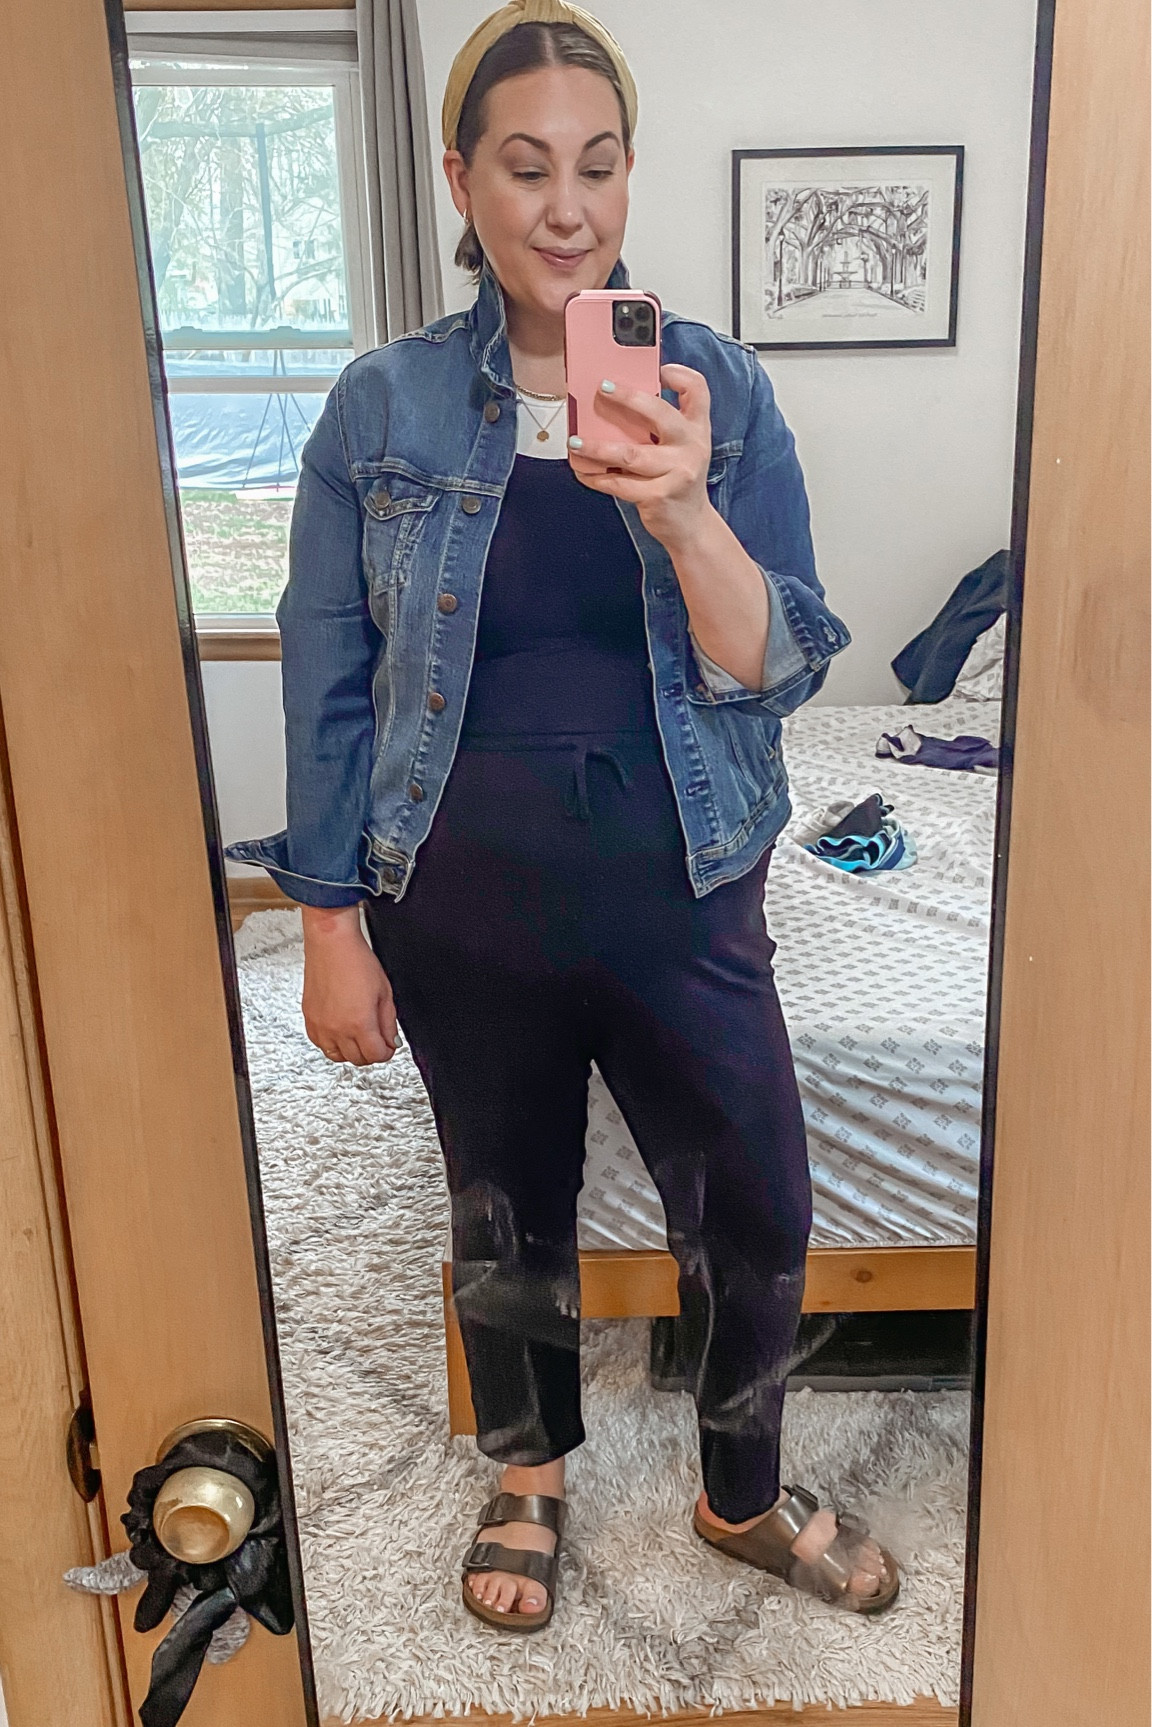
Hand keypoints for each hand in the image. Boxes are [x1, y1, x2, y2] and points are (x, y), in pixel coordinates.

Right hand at [300, 904, 397, 1065]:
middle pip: (358, 1059)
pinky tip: (341, 1031)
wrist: (331, 944)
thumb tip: (391, 1041)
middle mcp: (338, 1028)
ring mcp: (320, 1025)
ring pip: (337, 1056)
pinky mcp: (309, 1018)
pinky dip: (333, 1044)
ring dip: (351, 1051)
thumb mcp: (384, 992)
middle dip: (371, 1053)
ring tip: (359, 1037)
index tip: (389, 1045)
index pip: (376, 1055)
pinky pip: (321, 1044)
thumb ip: (389, 1022)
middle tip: (377, 1040)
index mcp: (360, 1023)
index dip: (387, 1052)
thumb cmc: (357, 961)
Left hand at [567, 363, 713, 552]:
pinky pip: (619, 484)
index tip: (658, 369)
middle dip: (629, 398)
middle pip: (660, 414)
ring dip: (597, 447)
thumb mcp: (680, 448)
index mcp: (697, 428)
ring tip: (575, 441)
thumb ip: (660, 426)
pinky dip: (596, 477)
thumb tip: (613, 405)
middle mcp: (692, 446)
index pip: (697, 390)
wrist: (690, 525)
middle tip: (603, 389)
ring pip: (630, 454)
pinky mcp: (659, 496)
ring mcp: (677, 472)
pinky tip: (582, 471)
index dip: (679, 374)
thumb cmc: (677, 480)